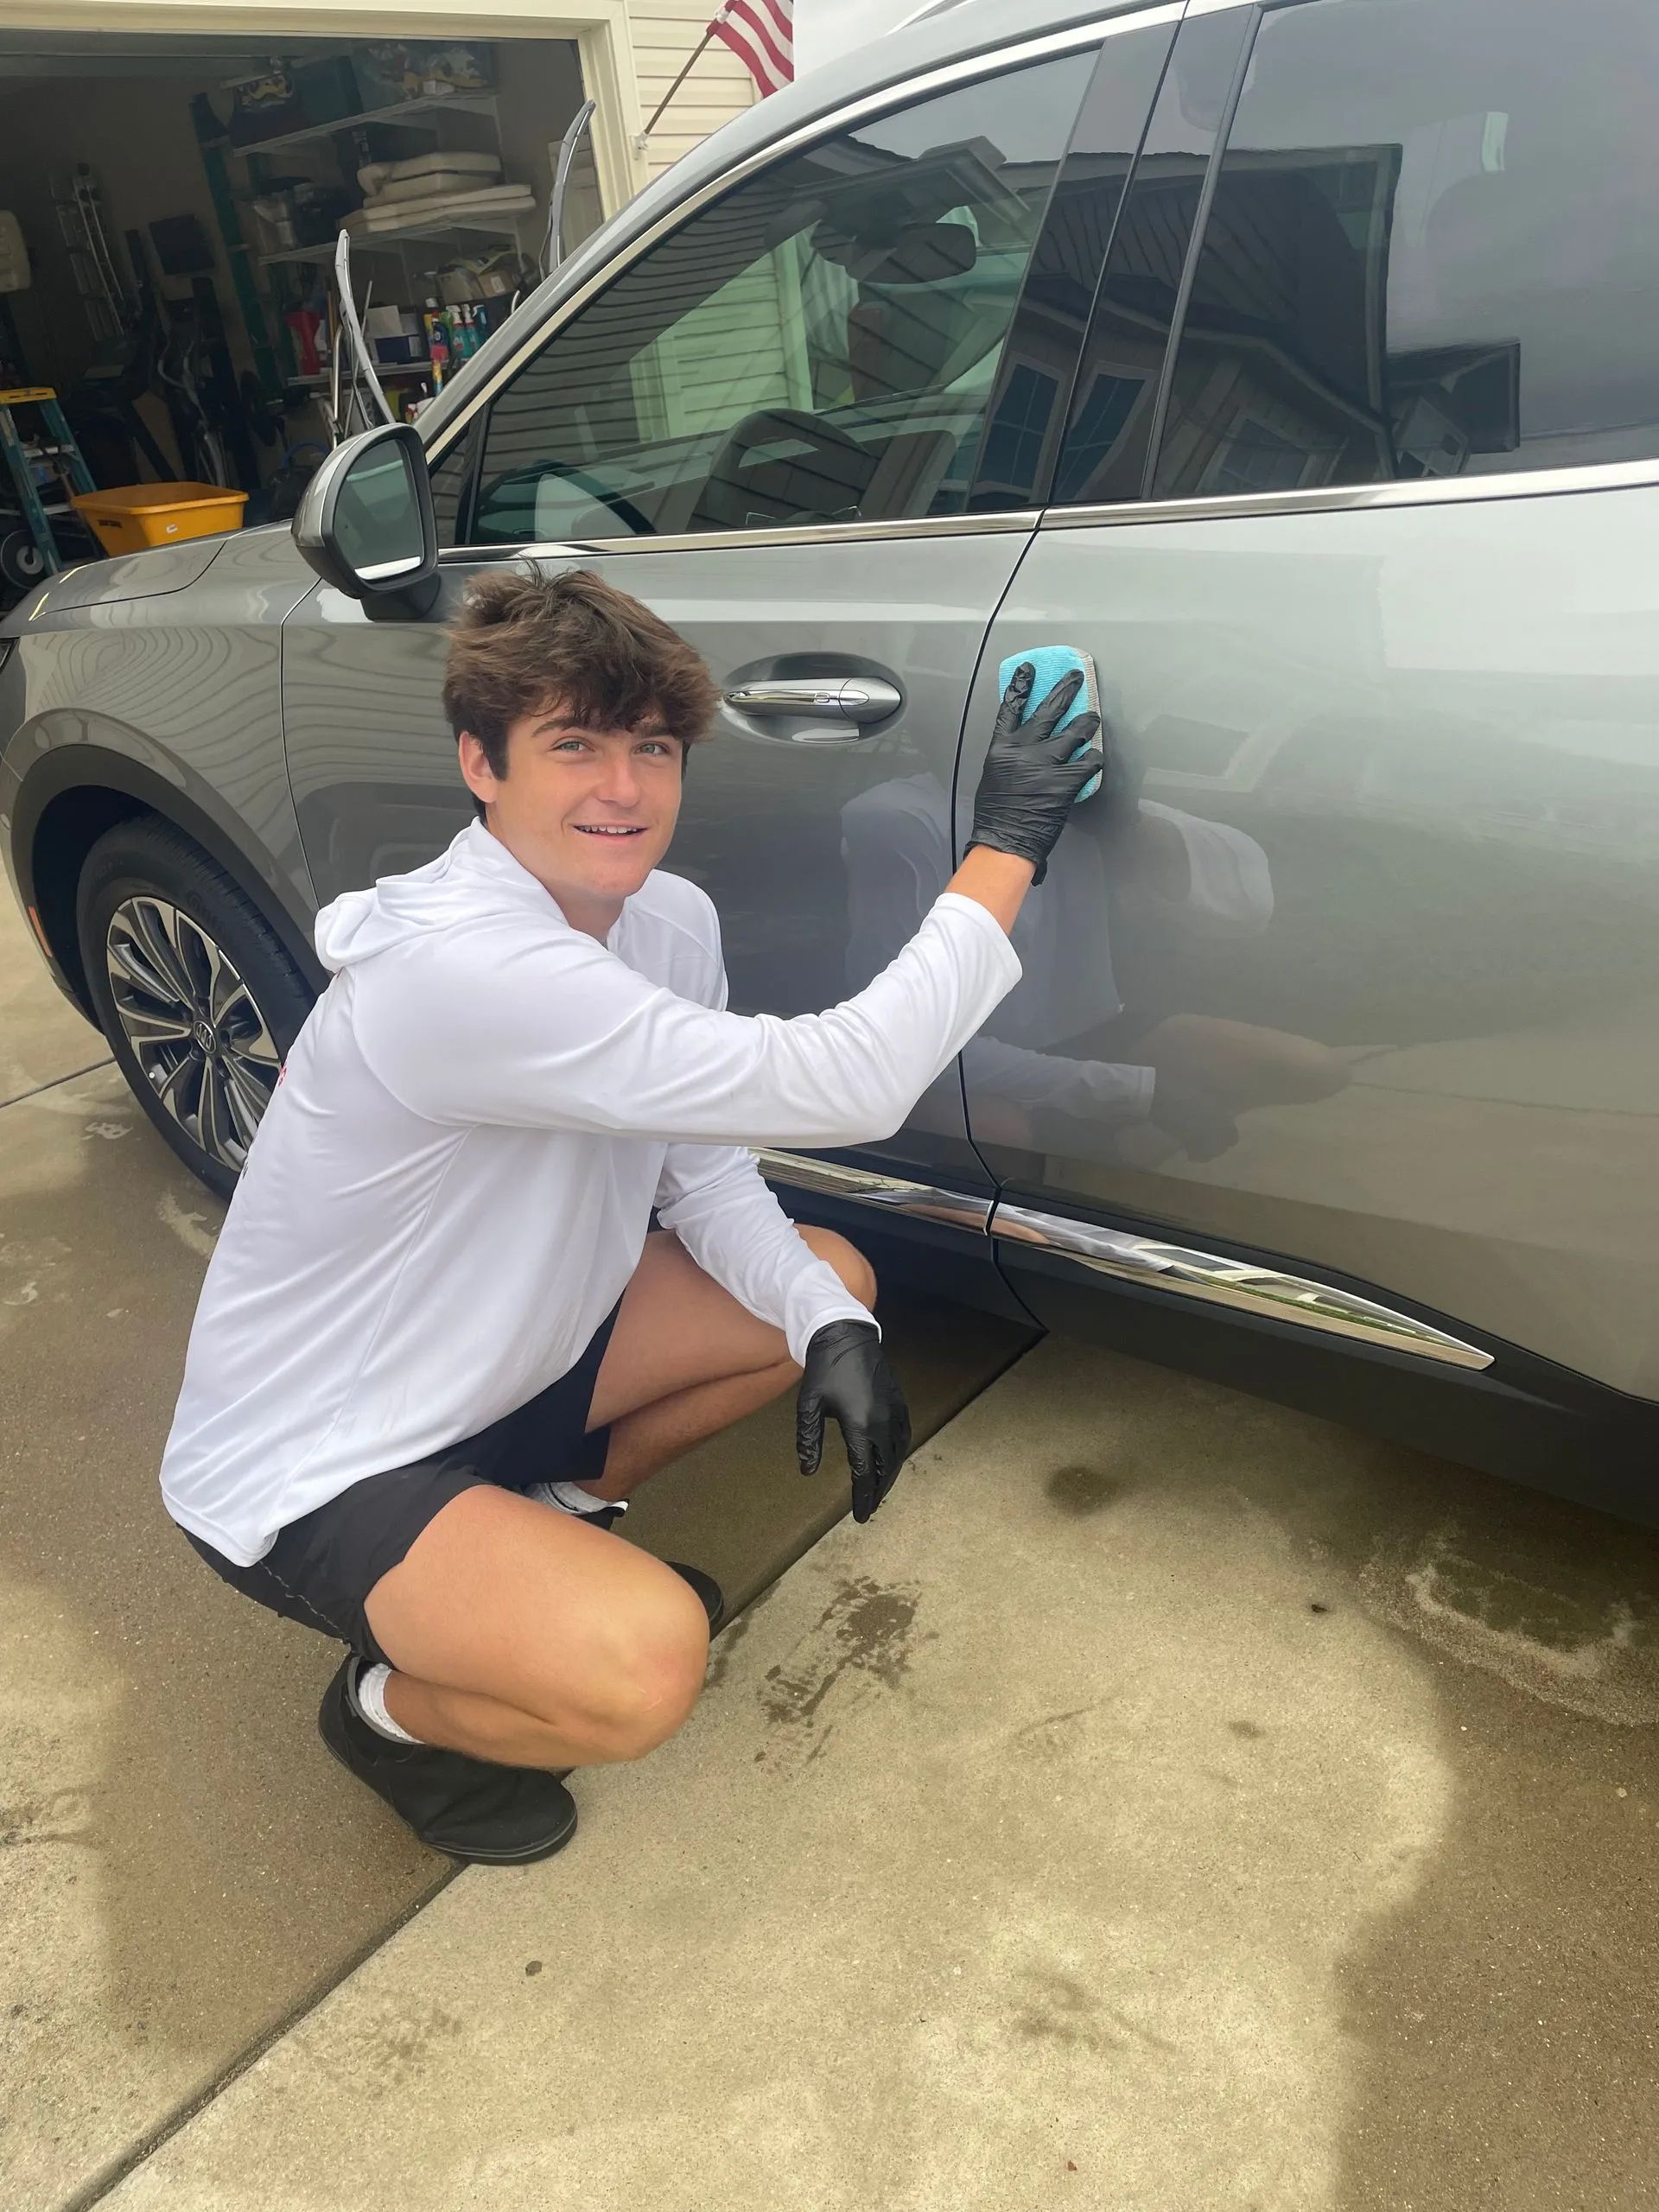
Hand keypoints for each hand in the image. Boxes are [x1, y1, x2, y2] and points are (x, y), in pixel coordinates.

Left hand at [796, 1319, 912, 1524]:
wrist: (845, 1334)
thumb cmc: (823, 1369)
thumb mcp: (808, 1405)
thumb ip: (808, 1440)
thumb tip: (807, 1471)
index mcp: (860, 1425)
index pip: (865, 1472)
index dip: (862, 1497)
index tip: (859, 1516)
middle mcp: (883, 1421)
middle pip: (886, 1468)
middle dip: (877, 1492)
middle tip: (868, 1510)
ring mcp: (894, 1410)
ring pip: (898, 1454)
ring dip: (890, 1476)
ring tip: (879, 1491)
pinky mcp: (898, 1401)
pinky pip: (903, 1436)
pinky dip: (898, 1455)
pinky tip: (891, 1462)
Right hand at [968, 662, 1106, 884]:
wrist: (1005, 841)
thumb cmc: (996, 817)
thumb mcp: (993, 778)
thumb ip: (1010, 758)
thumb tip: (1024, 749)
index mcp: (1002, 749)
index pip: (1011, 709)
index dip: (1021, 686)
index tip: (1029, 671)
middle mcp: (1024, 750)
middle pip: (1048, 710)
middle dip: (1065, 690)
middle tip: (1075, 678)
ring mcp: (1046, 764)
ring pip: (1074, 730)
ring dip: (1087, 722)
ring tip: (1093, 717)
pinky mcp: (1065, 781)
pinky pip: (1089, 761)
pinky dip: (1094, 758)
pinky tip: (1095, 758)